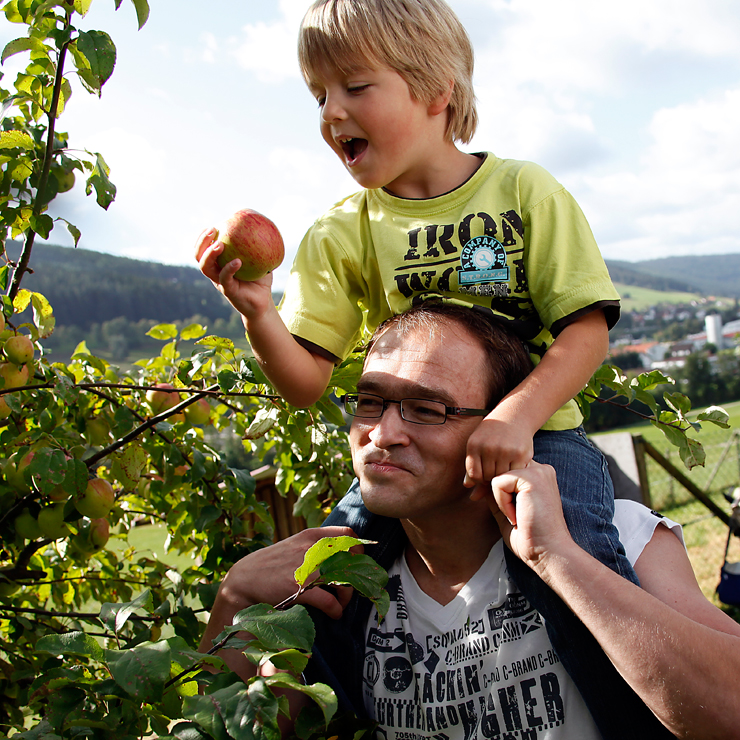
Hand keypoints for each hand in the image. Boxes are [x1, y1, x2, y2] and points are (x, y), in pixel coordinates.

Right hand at [194, 227, 274, 321]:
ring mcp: (220, 282)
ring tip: (219, 244)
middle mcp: (216, 273)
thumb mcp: (260, 260)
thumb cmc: (260, 280)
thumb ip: (257, 245)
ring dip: (210, 254)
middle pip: (199, 256)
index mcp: (219, 264)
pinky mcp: (228, 291)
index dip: (202, 237)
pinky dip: (229, 268)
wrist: (263, 302)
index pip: (204, 249)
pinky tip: (238, 261)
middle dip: (202, 242)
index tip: (212, 226)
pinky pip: (225, 278)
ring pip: (206, 268)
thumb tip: (262, 224)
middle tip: (212, 230)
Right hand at [217, 526, 360, 620]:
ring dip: (347, 596)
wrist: (244, 579)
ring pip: (344, 581)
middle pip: (350, 560)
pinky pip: (329, 601)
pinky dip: (336, 610)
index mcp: (310, 536)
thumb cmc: (271, 564)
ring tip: (341, 603)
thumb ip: (314, 546)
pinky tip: (334, 613)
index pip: (348, 535)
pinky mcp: (299, 588)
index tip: (355, 564)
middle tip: (350, 587)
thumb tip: (341, 555)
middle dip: (355, 576)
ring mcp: (306, 567)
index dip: (358, 550)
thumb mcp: (294, 546)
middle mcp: (311, 548)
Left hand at [464, 412, 533, 485]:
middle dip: (491, 477)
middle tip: (496, 471)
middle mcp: (489, 448)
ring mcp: (505, 451)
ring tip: (504, 468)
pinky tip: (514, 466)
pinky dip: (514, 473)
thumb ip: (473, 465)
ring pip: (501, 477)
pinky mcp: (521, 454)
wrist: (514, 416)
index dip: (478, 479)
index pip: (474, 474)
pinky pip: (515, 473)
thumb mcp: (478, 443)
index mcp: (474, 445)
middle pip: (487, 477)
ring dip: (503, 476)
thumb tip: (467, 486)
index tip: (484, 474)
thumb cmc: (492, 433)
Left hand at [485, 463, 573, 571]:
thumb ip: (496, 493)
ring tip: (514, 516)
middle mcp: (540, 469)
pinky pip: (499, 483)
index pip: (504, 468)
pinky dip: (502, 503)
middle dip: (489, 487)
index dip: (493, 484)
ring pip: (498, 474)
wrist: (548, 552)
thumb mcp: (506, 509)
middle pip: (498, 467)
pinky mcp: (532, 479)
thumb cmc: (529, 535)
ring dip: (499, 498)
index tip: (485, 500)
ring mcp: (538, 472)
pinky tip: (516, 517)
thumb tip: (477, 482)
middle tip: (496, 509)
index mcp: (537, 475)